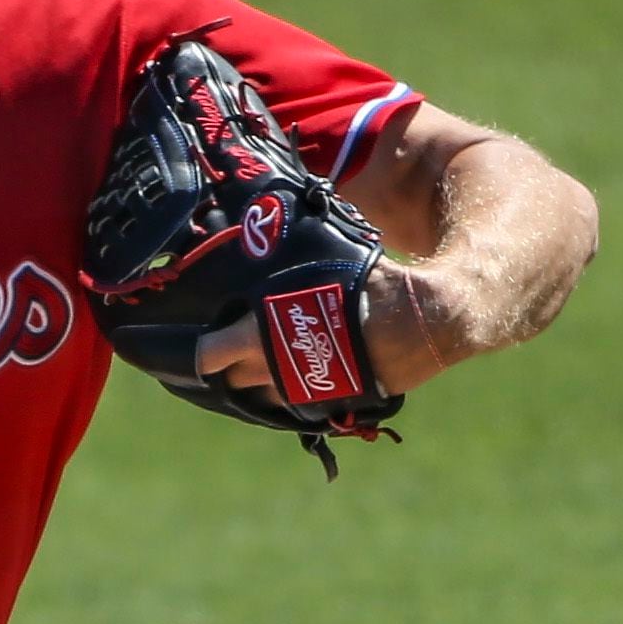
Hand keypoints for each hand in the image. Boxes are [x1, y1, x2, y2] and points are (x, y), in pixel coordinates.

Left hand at [193, 265, 453, 405]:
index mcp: (261, 335)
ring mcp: (300, 393)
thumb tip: (265, 218)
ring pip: (261, 394)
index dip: (201, 349)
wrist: (421, 324)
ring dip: (259, 379)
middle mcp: (274, 370)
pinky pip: (292, 403)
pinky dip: (289, 391)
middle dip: (228, 365)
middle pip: (230, 380)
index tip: (202, 339)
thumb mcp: (321, 257)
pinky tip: (297, 370)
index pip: (207, 355)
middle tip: (233, 344)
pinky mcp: (326, 405)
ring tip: (268, 356)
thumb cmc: (368, 284)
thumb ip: (287, 252)